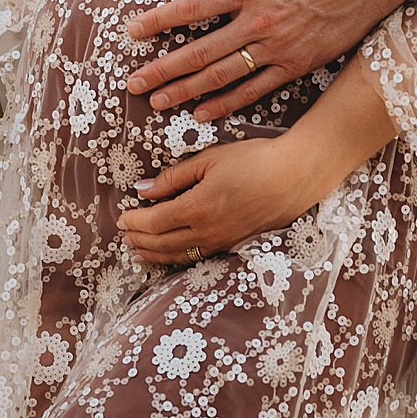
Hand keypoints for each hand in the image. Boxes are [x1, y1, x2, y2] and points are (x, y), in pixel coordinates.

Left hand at [118, 132, 330, 264]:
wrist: (295, 176)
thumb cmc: (254, 160)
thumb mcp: (209, 159)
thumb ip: (173, 177)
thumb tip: (142, 190)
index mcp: (197, 208)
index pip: (152, 222)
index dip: (133, 221)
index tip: (121, 215)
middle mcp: (207, 232)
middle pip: (160, 244)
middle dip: (138, 240)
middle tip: (123, 234)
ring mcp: (221, 242)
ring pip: (177, 256)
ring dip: (153, 255)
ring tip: (137, 252)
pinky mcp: (232, 245)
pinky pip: (196, 256)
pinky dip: (176, 258)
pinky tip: (168, 254)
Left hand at [124, 0, 409, 119]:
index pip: (192, 7)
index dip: (158, 21)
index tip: (131, 32)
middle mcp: (258, 21)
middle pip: (200, 51)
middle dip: (163, 70)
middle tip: (134, 85)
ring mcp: (277, 48)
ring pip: (222, 76)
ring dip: (187, 92)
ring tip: (158, 103)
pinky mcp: (296, 66)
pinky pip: (255, 91)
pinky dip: (227, 104)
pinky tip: (202, 114)